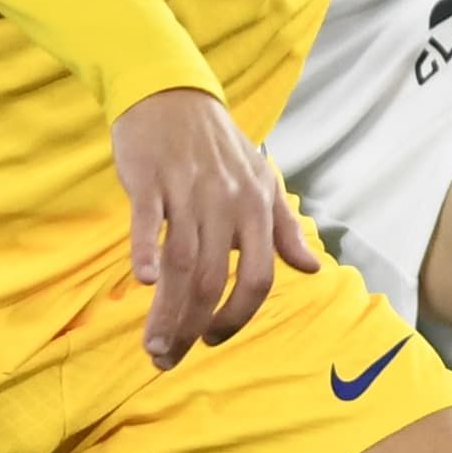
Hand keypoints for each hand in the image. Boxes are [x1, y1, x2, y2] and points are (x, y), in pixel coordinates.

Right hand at [111, 87, 317, 366]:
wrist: (171, 94)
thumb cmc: (217, 146)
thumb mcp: (261, 182)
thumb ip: (284, 229)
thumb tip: (312, 268)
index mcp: (256, 209)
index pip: (257, 278)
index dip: (237, 317)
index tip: (212, 338)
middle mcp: (226, 203)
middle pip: (214, 280)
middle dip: (193, 327)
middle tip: (170, 358)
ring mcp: (188, 190)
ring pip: (181, 262)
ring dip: (166, 310)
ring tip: (153, 344)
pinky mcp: (150, 177)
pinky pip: (148, 221)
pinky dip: (145, 251)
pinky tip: (139, 282)